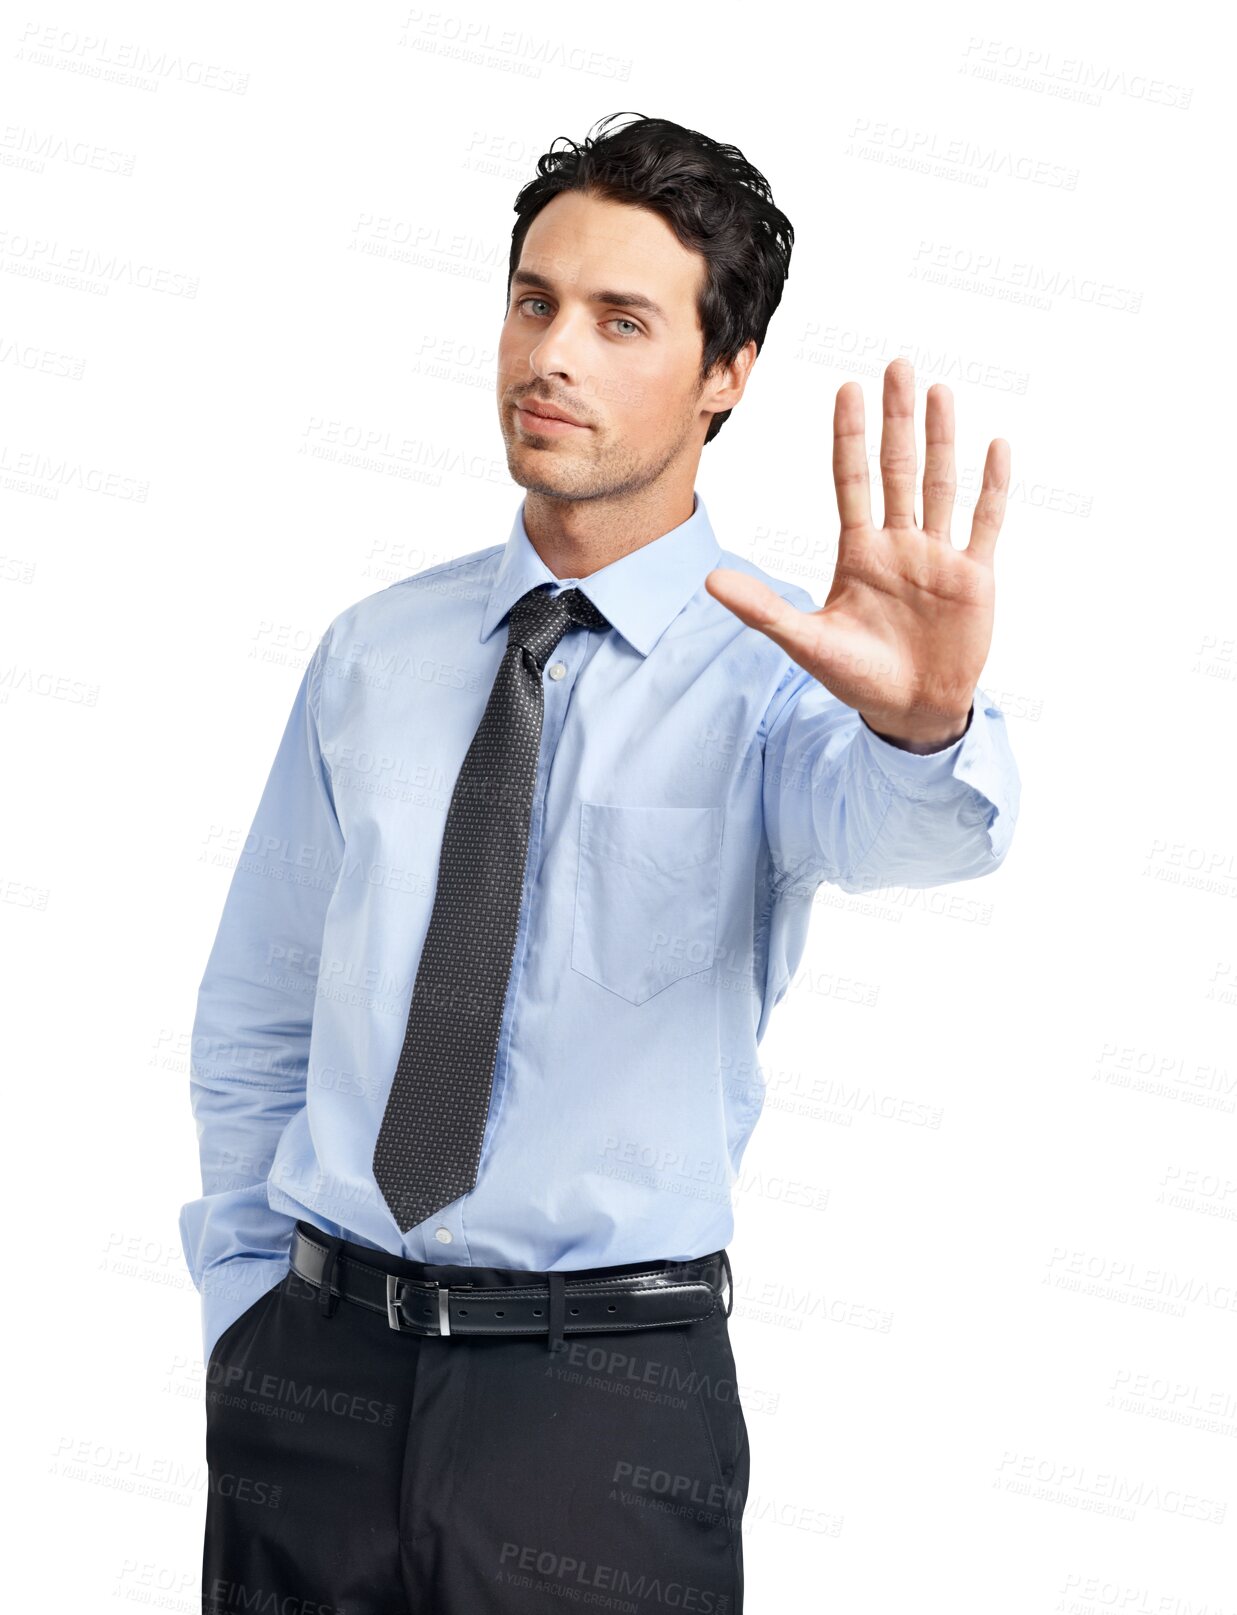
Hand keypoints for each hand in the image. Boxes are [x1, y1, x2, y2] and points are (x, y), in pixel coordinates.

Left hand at [705, 357, 1008, 750]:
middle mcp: (899, 544)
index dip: (850, 436)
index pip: (852, 480)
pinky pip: (985, 522)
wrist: (909, 712)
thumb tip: (709, 581)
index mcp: (859, 553)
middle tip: (896, 365)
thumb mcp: (805, 642)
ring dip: (942, 439)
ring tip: (939, 391)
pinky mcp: (973, 576)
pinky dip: (992, 487)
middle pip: (898, 468)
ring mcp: (937, 556)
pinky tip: (995, 448)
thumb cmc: (857, 678)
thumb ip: (762, 609)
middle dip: (897, 419)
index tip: (847, 389)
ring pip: (940, 484)